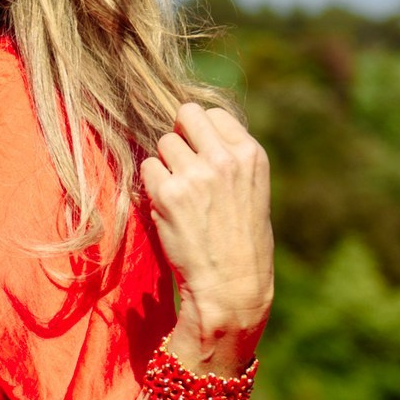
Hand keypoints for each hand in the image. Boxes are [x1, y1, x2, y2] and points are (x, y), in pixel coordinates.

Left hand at [138, 103, 273, 352]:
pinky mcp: (169, 194)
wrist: (231, 286)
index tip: (202, 153)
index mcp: (251, 155)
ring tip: (180, 194)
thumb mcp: (250, 189)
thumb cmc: (240, 240)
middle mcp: (225, 159)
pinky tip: (169, 209)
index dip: (201, 131)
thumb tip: (194, 130)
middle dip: (180, 136)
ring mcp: (196, 175)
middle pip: (185, 115)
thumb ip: (228, 158)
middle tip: (183, 165)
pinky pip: (148, 169)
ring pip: (163, 143)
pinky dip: (153, 186)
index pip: (213, 113)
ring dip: (165, 164)